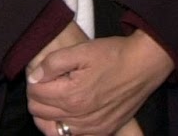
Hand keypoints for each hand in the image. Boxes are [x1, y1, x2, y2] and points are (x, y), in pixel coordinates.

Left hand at [27, 30, 171, 135]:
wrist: (144, 65)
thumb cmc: (114, 55)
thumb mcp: (82, 50)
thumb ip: (53, 63)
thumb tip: (34, 76)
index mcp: (72, 96)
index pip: (36, 94)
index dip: (34, 80)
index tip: (40, 72)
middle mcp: (80, 118)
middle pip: (40, 113)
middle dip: (37, 97)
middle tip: (44, 83)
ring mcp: (92, 128)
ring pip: (53, 130)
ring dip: (47, 114)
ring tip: (52, 98)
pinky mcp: (103, 131)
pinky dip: (64, 127)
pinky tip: (68, 113)